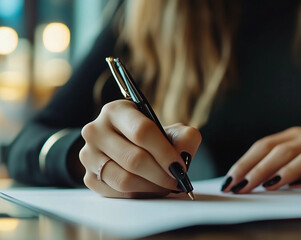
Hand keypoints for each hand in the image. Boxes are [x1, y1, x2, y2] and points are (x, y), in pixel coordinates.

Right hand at [79, 100, 200, 197]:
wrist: (126, 148)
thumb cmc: (152, 139)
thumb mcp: (171, 130)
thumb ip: (185, 138)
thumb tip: (183, 155)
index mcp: (116, 111)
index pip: (142, 131)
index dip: (164, 152)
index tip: (179, 166)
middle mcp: (96, 130)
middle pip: (134, 159)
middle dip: (160, 174)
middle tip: (176, 181)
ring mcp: (88, 155)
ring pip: (124, 179)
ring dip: (151, 187)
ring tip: (165, 185)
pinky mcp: (89, 177)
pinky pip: (117, 193)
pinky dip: (139, 194)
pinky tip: (149, 187)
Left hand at [222, 127, 300, 193]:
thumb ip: (281, 158)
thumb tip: (250, 178)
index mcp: (294, 135)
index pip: (263, 146)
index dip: (244, 162)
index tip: (229, 180)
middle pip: (278, 152)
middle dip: (256, 169)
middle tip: (239, 186)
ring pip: (300, 158)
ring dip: (281, 172)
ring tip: (264, 186)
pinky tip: (300, 185)